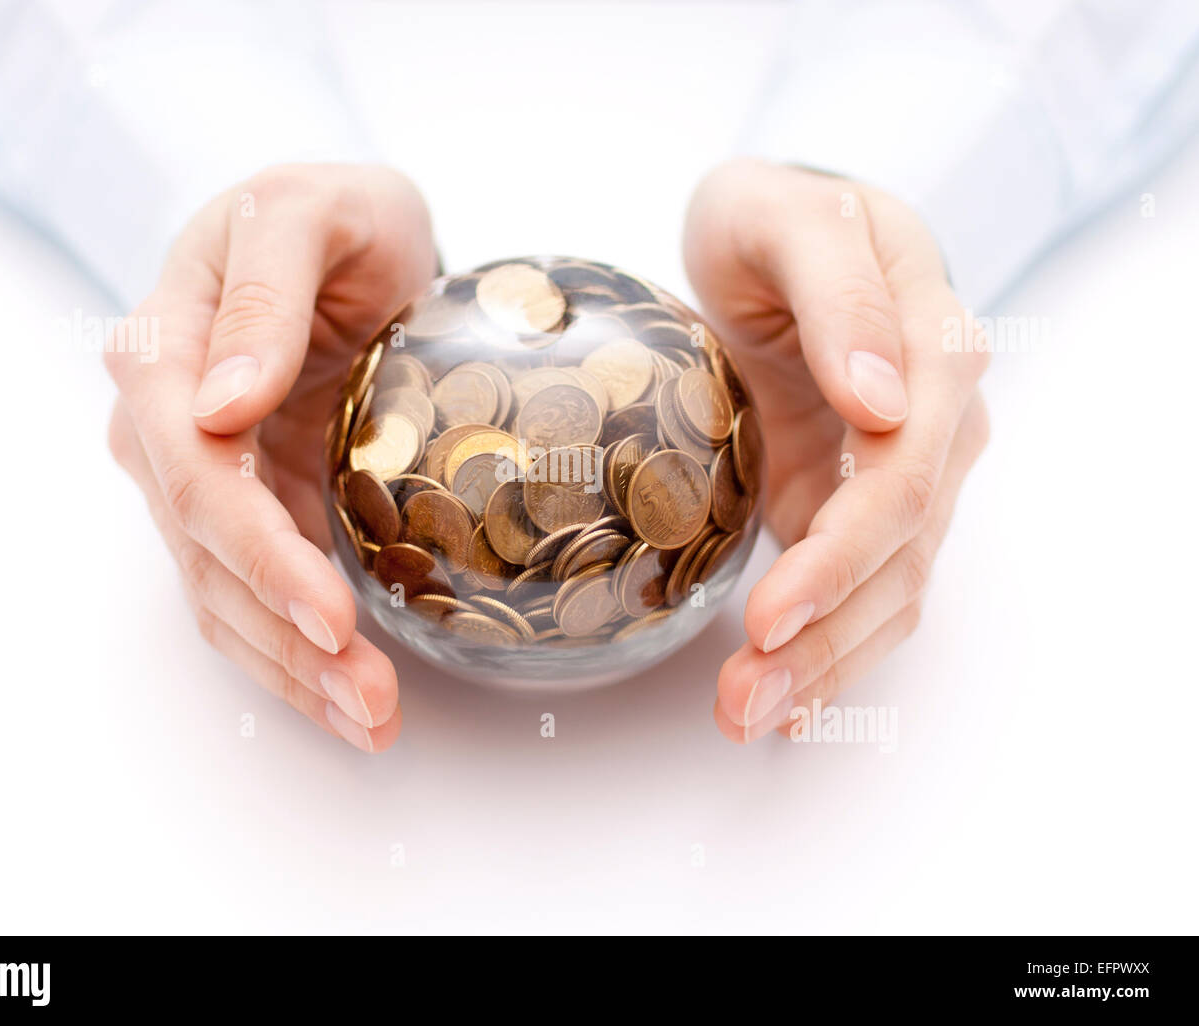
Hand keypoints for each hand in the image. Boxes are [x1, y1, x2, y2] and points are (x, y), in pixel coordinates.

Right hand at [105, 164, 435, 751]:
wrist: (350, 239)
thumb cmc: (334, 215)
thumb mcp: (309, 212)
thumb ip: (262, 290)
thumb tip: (221, 401)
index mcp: (164, 351)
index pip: (194, 475)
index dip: (257, 554)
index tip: (328, 612)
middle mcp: (166, 426)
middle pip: (209, 556)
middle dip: (287, 639)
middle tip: (370, 698)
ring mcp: (202, 475)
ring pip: (226, 596)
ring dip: (293, 670)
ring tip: (371, 719)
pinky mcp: (248, 505)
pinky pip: (254, 594)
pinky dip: (295, 654)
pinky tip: (347, 700)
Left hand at [683, 160, 989, 742]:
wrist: (775, 239)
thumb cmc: (773, 217)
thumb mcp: (787, 217)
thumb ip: (839, 291)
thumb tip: (882, 399)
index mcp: (932, 348)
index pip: (903, 476)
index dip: (843, 555)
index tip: (772, 614)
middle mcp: (934, 421)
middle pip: (899, 552)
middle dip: (826, 638)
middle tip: (744, 699)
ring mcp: (904, 468)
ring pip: (889, 588)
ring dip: (825, 664)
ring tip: (747, 715)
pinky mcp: (861, 499)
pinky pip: (865, 587)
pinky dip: (832, 649)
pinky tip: (786, 703)